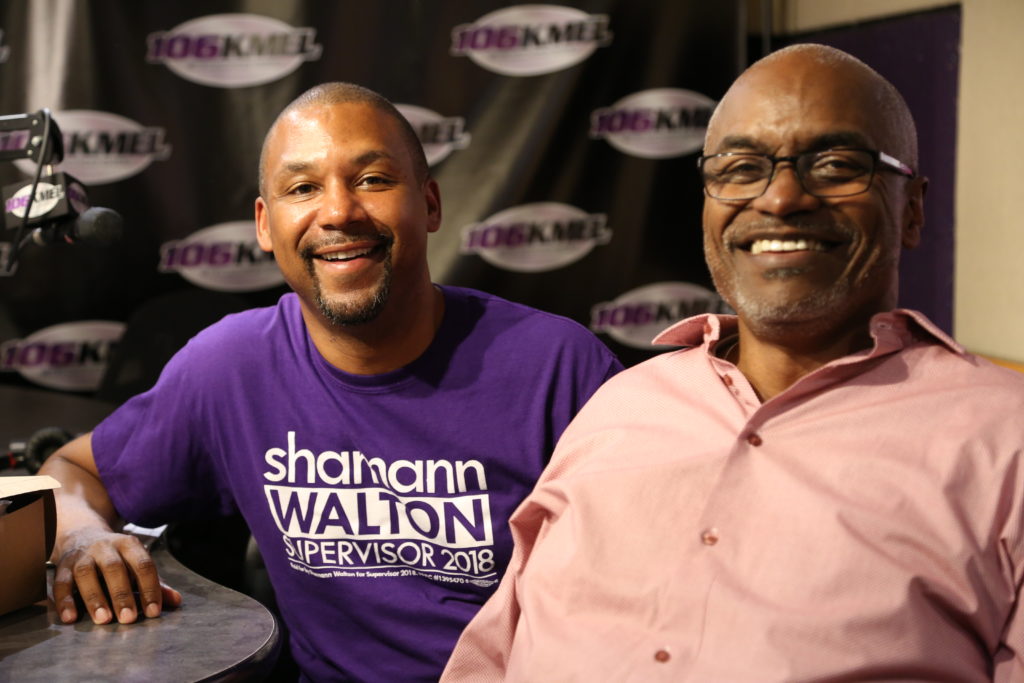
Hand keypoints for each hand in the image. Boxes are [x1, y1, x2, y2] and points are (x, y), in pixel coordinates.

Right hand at [51, 527, 181, 624]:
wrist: (82, 534)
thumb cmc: (117, 558)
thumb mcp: (136, 565)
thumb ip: (155, 584)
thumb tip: (177, 602)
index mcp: (129, 544)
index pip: (143, 565)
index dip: (150, 588)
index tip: (153, 612)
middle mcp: (105, 547)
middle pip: (114, 568)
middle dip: (122, 594)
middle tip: (129, 619)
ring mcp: (82, 555)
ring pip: (86, 574)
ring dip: (95, 598)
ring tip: (103, 620)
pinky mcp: (62, 566)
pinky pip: (60, 583)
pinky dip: (64, 601)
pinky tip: (70, 618)